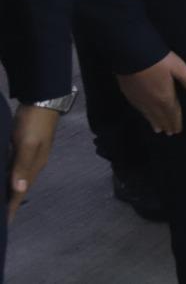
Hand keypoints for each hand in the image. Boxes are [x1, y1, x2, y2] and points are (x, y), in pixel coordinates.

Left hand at [8, 105, 59, 222]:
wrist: (42, 100)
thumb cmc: (34, 122)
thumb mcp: (27, 144)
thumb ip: (22, 166)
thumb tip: (18, 190)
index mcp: (35, 166)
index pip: (21, 192)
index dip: (12, 207)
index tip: (5, 224)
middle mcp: (33, 164)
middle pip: (20, 189)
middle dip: (11, 203)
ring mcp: (30, 156)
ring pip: (17, 179)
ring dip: (9, 192)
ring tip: (0, 203)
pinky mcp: (24, 148)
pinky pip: (15, 169)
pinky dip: (8, 178)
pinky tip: (2, 179)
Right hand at [118, 52, 185, 135]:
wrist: (132, 55)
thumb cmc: (159, 61)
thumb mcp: (178, 67)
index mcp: (165, 98)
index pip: (172, 114)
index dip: (175, 122)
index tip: (177, 131)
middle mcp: (151, 102)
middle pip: (160, 116)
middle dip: (166, 124)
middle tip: (169, 133)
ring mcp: (139, 100)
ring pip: (148, 115)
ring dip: (154, 122)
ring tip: (158, 129)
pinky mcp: (130, 95)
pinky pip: (139, 110)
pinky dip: (144, 115)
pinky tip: (145, 114)